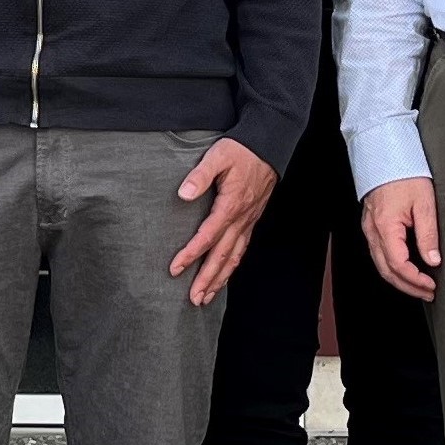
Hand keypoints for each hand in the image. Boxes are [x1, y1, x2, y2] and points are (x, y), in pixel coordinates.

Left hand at [166, 138, 276, 306]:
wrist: (268, 146)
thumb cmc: (241, 150)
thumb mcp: (218, 156)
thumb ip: (199, 175)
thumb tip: (183, 194)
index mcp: (231, 205)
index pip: (208, 236)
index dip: (191, 254)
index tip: (176, 269)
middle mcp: (241, 218)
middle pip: (222, 255)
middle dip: (207, 279)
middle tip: (193, 299)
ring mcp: (248, 221)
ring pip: (234, 257)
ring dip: (220, 279)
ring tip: (206, 297)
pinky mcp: (251, 220)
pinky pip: (242, 249)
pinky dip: (232, 266)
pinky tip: (223, 276)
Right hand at [361, 177, 438, 302]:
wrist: (385, 153)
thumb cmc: (405, 173)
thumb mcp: (424, 203)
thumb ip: (428, 234)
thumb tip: (433, 261)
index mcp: (385, 227)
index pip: (398, 265)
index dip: (415, 280)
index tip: (432, 285)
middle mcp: (372, 232)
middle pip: (386, 271)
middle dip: (407, 287)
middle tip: (428, 293)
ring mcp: (369, 229)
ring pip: (380, 265)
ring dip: (399, 280)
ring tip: (419, 286)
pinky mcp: (371, 226)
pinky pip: (378, 254)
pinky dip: (392, 267)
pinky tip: (406, 269)